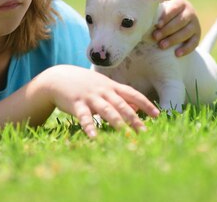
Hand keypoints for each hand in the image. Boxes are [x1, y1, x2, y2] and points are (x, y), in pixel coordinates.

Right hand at [40, 65, 159, 137]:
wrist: (59, 77)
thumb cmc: (85, 84)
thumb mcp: (104, 87)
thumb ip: (120, 96)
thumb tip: (138, 106)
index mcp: (111, 86)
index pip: (132, 94)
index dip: (145, 104)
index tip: (157, 115)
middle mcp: (103, 91)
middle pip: (121, 104)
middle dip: (133, 117)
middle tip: (143, 130)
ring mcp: (90, 97)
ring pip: (106, 110)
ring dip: (116, 122)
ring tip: (125, 133)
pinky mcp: (76, 104)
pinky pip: (84, 117)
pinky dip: (89, 127)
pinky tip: (94, 137)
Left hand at [152, 0, 200, 56]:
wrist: (179, 21)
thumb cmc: (164, 15)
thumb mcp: (161, 10)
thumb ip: (155, 12)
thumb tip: (140, 18)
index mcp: (180, 3)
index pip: (174, 9)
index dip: (165, 17)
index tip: (157, 25)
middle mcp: (190, 12)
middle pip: (180, 21)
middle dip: (167, 30)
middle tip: (155, 37)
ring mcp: (195, 24)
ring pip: (186, 32)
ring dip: (174, 39)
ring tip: (162, 46)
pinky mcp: (198, 35)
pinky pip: (194, 43)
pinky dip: (186, 49)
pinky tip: (177, 54)